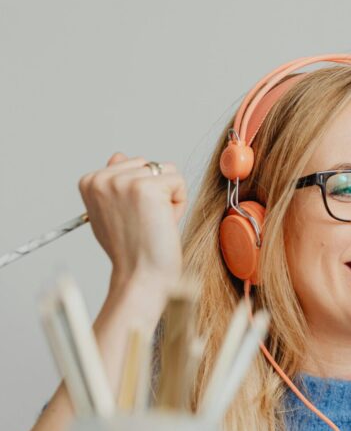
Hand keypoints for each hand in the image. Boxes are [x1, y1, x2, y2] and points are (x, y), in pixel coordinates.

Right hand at [77, 153, 187, 294]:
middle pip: (150, 165)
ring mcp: (123, 182)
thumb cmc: (130, 250)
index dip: (140, 194)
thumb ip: (114, 184)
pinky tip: (164, 222)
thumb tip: (120, 155)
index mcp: (90, 181)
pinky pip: (178, 182)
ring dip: (169, 198)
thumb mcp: (111, 212)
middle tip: (146, 222)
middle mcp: (102, 178)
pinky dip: (179, 204)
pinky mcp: (147, 188)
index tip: (132, 218)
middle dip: (156, 193)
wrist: (140, 275)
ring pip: (166, 171)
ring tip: (154, 222)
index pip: (132, 166)